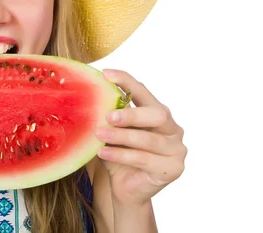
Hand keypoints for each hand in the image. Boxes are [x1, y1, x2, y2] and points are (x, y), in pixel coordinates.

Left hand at [95, 69, 186, 205]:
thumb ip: (108, 116)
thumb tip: (86, 93)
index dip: (126, 81)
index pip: (144, 92)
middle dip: (132, 114)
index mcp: (159, 113)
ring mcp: (176, 150)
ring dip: (121, 136)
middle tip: (108, 115)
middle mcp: (172, 129)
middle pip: (157, 114)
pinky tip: (103, 152)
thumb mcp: (112, 132)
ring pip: (148, 139)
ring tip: (99, 134)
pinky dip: (121, 155)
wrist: (124, 188)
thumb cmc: (118, 155)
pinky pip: (144, 160)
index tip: (106, 74)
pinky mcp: (173, 169)